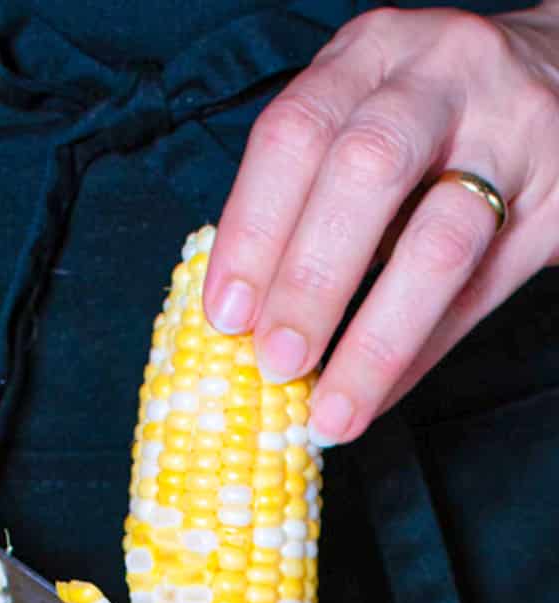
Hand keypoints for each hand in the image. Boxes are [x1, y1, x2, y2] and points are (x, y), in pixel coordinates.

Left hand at [203, 3, 558, 442]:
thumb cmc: (424, 119)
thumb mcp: (357, 118)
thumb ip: (301, 197)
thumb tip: (237, 322)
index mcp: (368, 55)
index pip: (295, 134)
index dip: (253, 231)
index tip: (225, 317)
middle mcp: (442, 75)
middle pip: (368, 172)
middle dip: (311, 279)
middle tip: (275, 363)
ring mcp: (513, 131)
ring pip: (442, 241)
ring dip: (375, 340)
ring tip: (330, 411)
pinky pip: (483, 290)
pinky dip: (420, 354)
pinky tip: (376, 398)